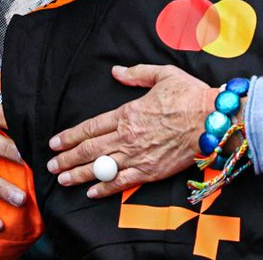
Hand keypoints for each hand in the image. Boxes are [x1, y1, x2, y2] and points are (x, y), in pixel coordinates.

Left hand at [47, 65, 212, 196]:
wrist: (211, 119)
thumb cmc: (190, 95)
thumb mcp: (163, 74)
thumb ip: (137, 74)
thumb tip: (116, 71)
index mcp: (129, 112)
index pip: (91, 126)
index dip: (71, 135)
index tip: (55, 142)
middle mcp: (128, 136)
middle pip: (90, 149)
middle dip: (67, 158)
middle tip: (50, 165)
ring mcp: (137, 156)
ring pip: (100, 167)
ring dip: (78, 174)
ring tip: (62, 179)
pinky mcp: (149, 172)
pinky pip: (121, 182)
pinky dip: (104, 188)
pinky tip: (91, 191)